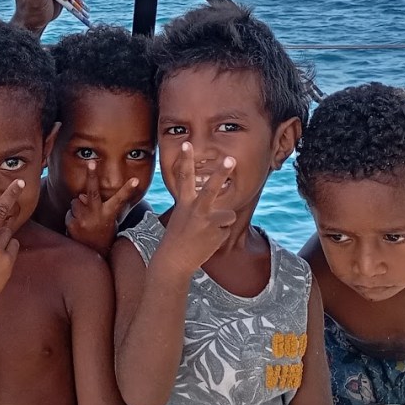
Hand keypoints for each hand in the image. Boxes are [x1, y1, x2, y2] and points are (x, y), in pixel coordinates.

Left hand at [65, 161, 141, 254]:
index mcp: (109, 213)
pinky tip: (78, 226)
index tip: (135, 180)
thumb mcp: (106, 219)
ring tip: (84, 219)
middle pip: (93, 192)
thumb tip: (81, 195)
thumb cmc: (102, 231)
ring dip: (78, 207)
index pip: (120, 199)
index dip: (128, 189)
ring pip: (76, 201)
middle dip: (92, 175)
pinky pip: (69, 212)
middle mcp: (97, 215)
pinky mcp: (72, 224)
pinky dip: (72, 216)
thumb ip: (96, 205)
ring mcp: (83, 220)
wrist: (93, 253)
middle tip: (91, 162)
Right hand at [157, 143, 237, 273]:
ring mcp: (206, 223)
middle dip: (221, 173)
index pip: (184, 177)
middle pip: (211, 188)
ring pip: (229, 214)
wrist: (174, 261)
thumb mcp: (182, 216)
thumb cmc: (178, 237)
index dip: (185, 159)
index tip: (187, 143)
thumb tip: (221, 206)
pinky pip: (226, 230)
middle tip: (231, 159)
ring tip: (207, 233)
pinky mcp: (216, 234)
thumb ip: (198, 206)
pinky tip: (208, 242)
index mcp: (184, 203)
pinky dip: (220, 236)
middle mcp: (195, 210)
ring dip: (223, 223)